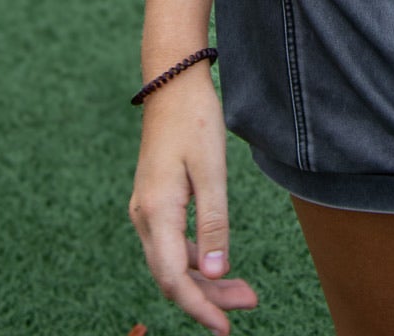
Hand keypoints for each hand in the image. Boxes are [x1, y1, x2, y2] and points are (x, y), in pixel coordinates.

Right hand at [129, 71, 258, 333]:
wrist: (172, 83)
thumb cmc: (195, 120)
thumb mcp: (212, 171)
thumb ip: (213, 225)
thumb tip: (215, 275)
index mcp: (156, 212)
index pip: (173, 278)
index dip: (199, 307)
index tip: (225, 327)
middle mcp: (145, 216)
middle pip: (172, 275)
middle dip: (208, 297)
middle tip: (248, 304)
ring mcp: (147, 209)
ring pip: (172, 262)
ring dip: (204, 280)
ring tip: (243, 291)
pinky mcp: (155, 202)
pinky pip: (171, 244)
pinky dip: (195, 259)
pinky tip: (218, 264)